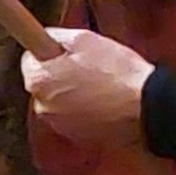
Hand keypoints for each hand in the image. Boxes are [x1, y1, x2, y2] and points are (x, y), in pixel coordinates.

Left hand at [22, 26, 151, 146]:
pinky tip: (105, 102)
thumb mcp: (85, 40)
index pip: (29, 60)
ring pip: (59, 101)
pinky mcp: (77, 138)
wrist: (146, 106)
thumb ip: (56, 37)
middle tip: (88, 66)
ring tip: (101, 85)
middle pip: (44, 83)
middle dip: (60, 74)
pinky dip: (84, 110)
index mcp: (38, 81)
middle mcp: (41, 106)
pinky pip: (74, 117)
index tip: (62, 51)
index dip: (49, 52)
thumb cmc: (117, 71)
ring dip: (72, 93)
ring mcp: (58, 125)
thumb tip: (46, 38)